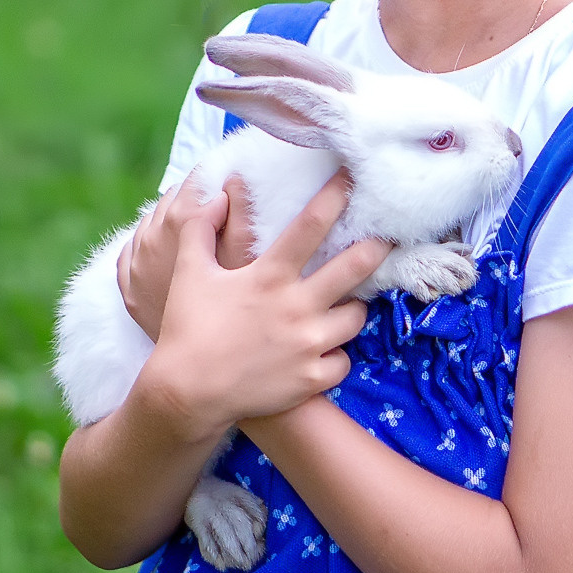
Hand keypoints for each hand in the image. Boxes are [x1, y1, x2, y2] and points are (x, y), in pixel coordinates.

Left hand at [118, 171, 262, 340]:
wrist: (204, 366)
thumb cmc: (237, 309)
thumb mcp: (247, 253)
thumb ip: (241, 209)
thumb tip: (234, 175)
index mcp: (181, 222)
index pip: (195, 182)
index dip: (214, 178)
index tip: (227, 182)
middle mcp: (150, 238)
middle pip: (170, 199)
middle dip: (193, 198)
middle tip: (215, 204)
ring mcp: (136, 265)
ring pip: (148, 223)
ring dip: (169, 219)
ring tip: (194, 227)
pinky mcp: (129, 290)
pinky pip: (130, 253)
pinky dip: (146, 244)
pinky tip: (164, 250)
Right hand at [137, 172, 388, 439]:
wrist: (187, 395)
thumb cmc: (187, 330)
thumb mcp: (189, 273)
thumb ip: (199, 230)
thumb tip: (213, 196)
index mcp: (269, 277)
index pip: (310, 226)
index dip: (335, 197)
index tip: (353, 177)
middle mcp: (297, 307)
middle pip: (354, 269)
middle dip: (376, 249)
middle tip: (386, 241)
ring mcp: (308, 345)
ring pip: (356, 318)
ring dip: (354, 308)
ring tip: (347, 304)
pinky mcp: (312, 378)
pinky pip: (344, 362)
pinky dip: (338, 355)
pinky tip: (326, 351)